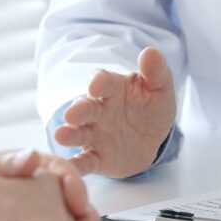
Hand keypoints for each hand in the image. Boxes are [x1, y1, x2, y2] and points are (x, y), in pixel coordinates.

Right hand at [54, 47, 176, 177]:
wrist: (153, 139)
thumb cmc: (151, 108)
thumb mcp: (160, 89)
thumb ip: (156, 72)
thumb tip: (150, 51)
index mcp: (113, 89)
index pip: (102, 81)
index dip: (99, 82)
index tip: (97, 84)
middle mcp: (98, 110)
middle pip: (85, 107)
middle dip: (78, 110)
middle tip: (71, 114)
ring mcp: (95, 134)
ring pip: (79, 133)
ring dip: (70, 134)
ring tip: (61, 136)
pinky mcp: (97, 157)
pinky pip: (85, 161)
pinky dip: (76, 165)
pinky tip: (69, 169)